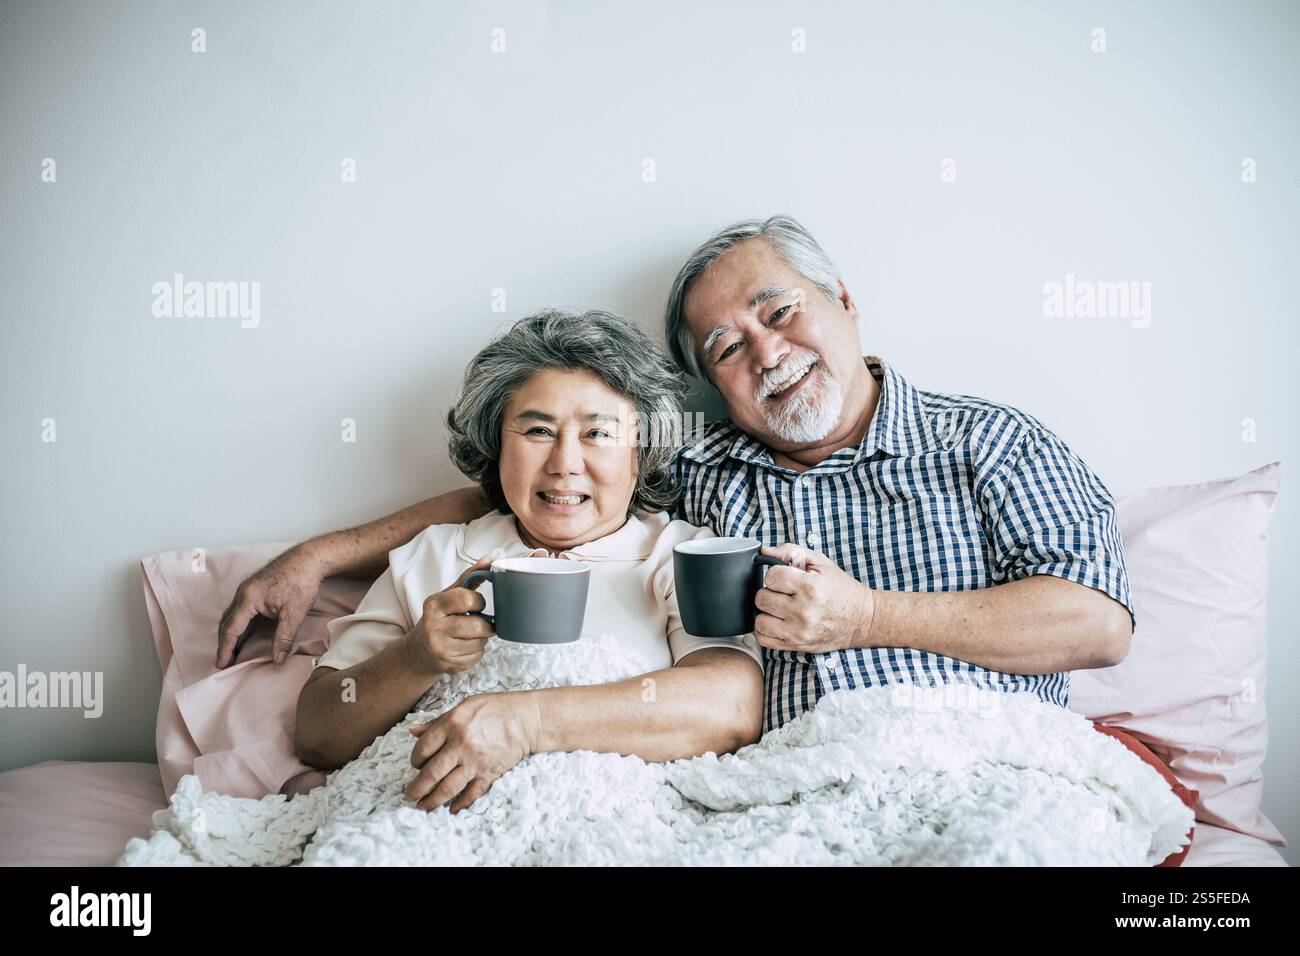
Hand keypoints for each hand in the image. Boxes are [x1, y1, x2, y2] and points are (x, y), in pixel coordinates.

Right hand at [217, 545, 325, 667]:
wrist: (309, 558)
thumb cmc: (301, 582)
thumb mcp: (294, 613)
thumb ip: (284, 638)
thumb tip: (277, 659)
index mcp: (248, 599)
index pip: (231, 629)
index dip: (225, 648)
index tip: (220, 664)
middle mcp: (243, 593)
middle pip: (227, 622)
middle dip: (224, 643)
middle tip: (224, 663)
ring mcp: (247, 589)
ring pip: (232, 615)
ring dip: (230, 634)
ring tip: (231, 652)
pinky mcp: (254, 588)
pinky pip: (240, 609)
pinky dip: (237, 624)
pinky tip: (243, 633)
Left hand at [404, 691, 540, 812]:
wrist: (527, 719)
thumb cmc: (495, 709)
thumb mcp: (464, 706)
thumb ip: (437, 721)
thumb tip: (412, 731)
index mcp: (452, 724)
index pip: (423, 748)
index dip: (415, 759)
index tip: (416, 765)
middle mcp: (461, 744)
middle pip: (430, 774)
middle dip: (416, 788)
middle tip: (409, 795)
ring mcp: (475, 761)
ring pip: (447, 788)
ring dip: (432, 801)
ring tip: (423, 807)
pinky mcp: (489, 773)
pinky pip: (471, 793)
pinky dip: (461, 803)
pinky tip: (452, 809)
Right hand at [405, 558, 495, 675]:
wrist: (418, 651)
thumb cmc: (439, 618)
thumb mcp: (447, 596)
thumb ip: (469, 577)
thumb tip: (489, 559)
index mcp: (434, 605)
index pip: (467, 599)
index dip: (479, 602)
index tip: (478, 605)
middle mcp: (434, 627)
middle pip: (478, 626)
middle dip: (485, 625)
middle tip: (480, 622)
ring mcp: (440, 649)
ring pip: (480, 643)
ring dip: (482, 639)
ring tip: (470, 635)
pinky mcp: (448, 665)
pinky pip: (477, 657)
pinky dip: (477, 652)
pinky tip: (465, 647)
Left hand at [753, 544, 874, 654]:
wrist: (862, 619)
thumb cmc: (841, 590)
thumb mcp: (821, 563)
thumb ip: (792, 552)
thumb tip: (765, 552)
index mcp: (810, 587)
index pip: (771, 577)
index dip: (775, 574)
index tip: (784, 578)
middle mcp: (803, 611)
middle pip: (762, 598)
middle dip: (770, 592)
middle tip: (783, 592)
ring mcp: (799, 631)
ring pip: (759, 620)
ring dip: (766, 612)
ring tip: (780, 607)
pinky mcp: (796, 645)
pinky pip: (764, 639)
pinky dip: (766, 630)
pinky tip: (777, 621)